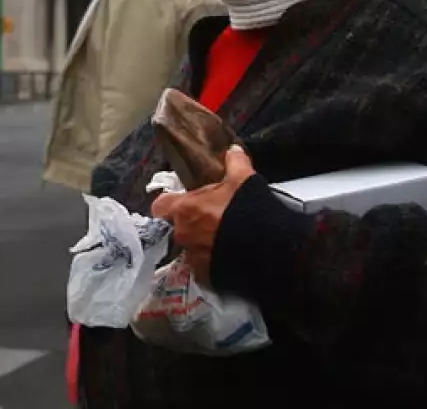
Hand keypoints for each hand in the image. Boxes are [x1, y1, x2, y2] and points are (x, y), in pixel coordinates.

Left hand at [149, 145, 255, 284]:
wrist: (266, 247)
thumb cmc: (247, 209)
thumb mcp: (243, 179)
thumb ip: (235, 163)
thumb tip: (233, 150)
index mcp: (184, 209)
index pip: (160, 206)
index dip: (169, 203)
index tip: (181, 203)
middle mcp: (182, 234)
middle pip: (177, 227)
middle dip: (191, 224)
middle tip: (211, 220)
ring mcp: (192, 257)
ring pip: (190, 248)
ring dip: (202, 244)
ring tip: (223, 240)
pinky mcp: (206, 276)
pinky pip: (204, 267)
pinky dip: (212, 262)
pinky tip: (229, 256)